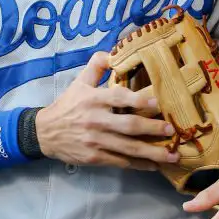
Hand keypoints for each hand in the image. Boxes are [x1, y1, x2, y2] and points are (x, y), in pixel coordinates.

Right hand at [35, 50, 180, 171]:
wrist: (45, 132)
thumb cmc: (67, 105)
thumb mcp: (79, 82)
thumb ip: (96, 66)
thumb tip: (113, 52)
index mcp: (93, 99)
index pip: (118, 98)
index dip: (138, 101)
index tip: (156, 103)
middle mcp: (96, 120)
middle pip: (128, 126)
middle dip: (152, 129)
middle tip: (171, 129)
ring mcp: (96, 141)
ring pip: (128, 148)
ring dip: (152, 152)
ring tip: (172, 156)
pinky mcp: (95, 157)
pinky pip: (121, 162)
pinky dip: (139, 165)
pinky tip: (154, 166)